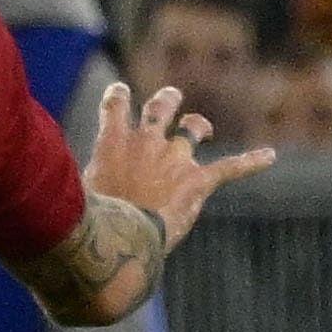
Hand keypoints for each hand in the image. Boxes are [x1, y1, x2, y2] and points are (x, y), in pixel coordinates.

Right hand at [82, 82, 274, 242]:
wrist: (121, 238)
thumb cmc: (91, 221)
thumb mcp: (77, 192)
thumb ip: (85, 178)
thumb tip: (62, 188)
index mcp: (113, 142)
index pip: (116, 104)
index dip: (119, 96)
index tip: (120, 93)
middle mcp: (147, 141)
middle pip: (162, 105)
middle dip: (168, 99)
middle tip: (170, 98)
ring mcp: (175, 158)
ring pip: (194, 128)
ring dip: (197, 126)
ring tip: (202, 128)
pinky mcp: (198, 181)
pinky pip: (230, 167)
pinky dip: (251, 161)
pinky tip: (269, 157)